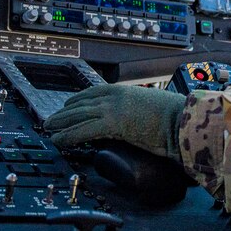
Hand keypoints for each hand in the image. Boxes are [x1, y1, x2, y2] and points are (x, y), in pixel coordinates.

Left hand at [45, 85, 186, 161]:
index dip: (77, 100)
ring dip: (61, 123)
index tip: (68, 105)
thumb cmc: (173, 115)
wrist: (181, 119)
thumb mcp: (150, 105)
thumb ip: (135, 108)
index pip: (93, 92)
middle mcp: (115, 96)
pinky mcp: (112, 123)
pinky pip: (83, 130)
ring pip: (78, 115)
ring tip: (49, 129)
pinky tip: (59, 140)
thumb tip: (130, 118)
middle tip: (52, 119)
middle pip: (82, 103)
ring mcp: (113, 109)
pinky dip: (68, 135)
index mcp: (124, 90)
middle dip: (64, 112)